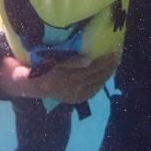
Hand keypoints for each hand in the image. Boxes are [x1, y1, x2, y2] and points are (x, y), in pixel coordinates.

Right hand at [0, 54, 118, 103]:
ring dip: (107, 73)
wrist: (33, 85)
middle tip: (117, 54)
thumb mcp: (53, 59)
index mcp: (66, 77)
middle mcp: (72, 88)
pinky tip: (106, 75)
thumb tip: (88, 60)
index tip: (112, 51)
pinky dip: (101, 82)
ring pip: (96, 84)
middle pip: (95, 76)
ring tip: (114, 63)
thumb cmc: (43, 66)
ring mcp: (75, 95)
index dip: (103, 61)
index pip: (90, 69)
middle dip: (108, 66)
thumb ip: (70, 60)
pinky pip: (93, 91)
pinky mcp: (76, 99)